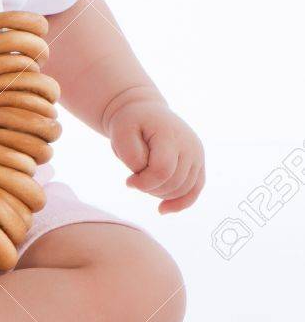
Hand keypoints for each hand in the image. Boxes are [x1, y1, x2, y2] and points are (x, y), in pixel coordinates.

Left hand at [105, 95, 204, 213]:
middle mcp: (190, 145)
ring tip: (144, 182)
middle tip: (134, 179)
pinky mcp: (199, 163)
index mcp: (171, 135)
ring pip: (183, 190)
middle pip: (173, 183)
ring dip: (161, 194)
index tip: (128, 181)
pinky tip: (162, 210)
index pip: (162, 171)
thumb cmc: (130, 123)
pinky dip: (180, 203)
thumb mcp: (121, 133)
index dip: (143, 182)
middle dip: (150, 188)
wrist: (145, 111)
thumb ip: (131, 155)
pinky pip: (195, 190)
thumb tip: (143, 175)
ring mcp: (197, 155)